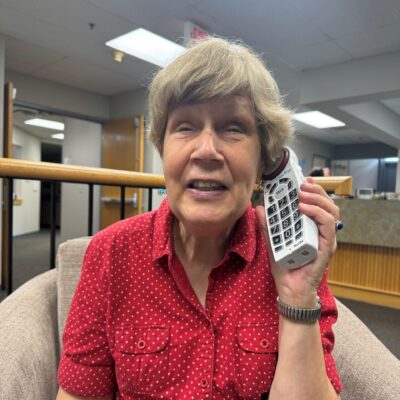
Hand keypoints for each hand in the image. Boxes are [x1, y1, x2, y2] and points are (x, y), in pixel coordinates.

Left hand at [256, 177, 339, 305]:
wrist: (289, 289)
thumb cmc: (285, 266)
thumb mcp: (272, 241)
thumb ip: (267, 225)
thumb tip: (259, 208)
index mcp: (311, 228)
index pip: (318, 205)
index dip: (313, 191)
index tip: (302, 181)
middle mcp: (322, 232)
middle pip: (328, 205)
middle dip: (316, 191)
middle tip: (302, 185)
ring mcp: (325, 239)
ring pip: (331, 212)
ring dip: (317, 200)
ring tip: (301, 195)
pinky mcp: (326, 248)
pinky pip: (328, 227)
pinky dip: (318, 214)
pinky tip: (304, 209)